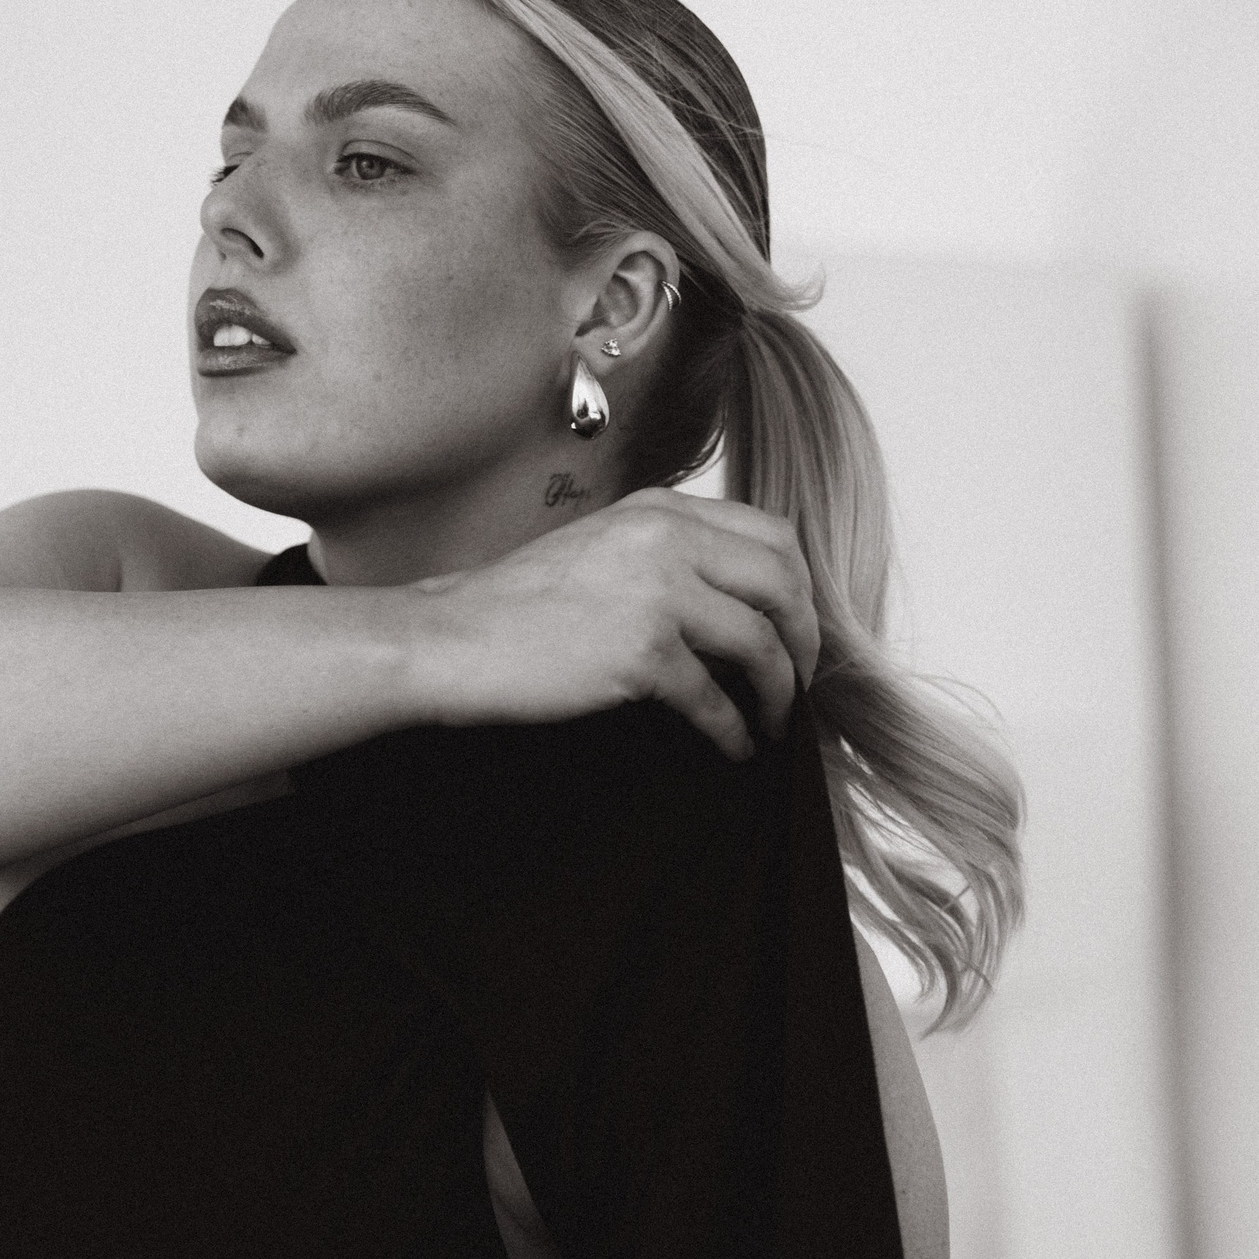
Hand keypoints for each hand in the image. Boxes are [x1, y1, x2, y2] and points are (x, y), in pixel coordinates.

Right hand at [411, 488, 821, 763]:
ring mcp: (656, 592)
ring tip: (774, 723)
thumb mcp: (601, 550)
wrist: (453, 638)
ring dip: (779, 691)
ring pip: (761, 641)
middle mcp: (667, 539)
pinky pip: (715, 698)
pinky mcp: (640, 652)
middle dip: (805, 641)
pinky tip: (733, 747)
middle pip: (782, 583)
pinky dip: (733, 729)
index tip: (795, 632)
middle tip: (800, 684)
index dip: (798, 591)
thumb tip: (732, 605)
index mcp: (662, 511)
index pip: (772, 536)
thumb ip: (664, 556)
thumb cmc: (517, 608)